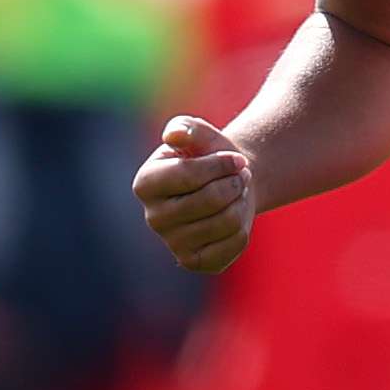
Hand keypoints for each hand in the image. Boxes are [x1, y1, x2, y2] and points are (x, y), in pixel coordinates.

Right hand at [130, 115, 254, 274]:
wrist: (228, 183)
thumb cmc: (209, 155)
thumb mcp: (199, 133)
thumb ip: (186, 128)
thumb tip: (174, 135)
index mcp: (145, 183)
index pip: (188, 174)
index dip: (221, 164)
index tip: (236, 159)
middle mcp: (153, 218)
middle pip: (210, 199)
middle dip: (234, 182)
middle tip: (240, 175)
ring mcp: (174, 244)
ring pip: (226, 221)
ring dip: (241, 201)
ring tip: (237, 192)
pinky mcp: (196, 262)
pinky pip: (234, 243)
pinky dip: (244, 225)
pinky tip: (235, 215)